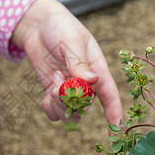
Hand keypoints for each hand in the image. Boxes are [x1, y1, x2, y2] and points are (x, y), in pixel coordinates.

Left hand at [12, 0, 122, 123]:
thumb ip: (79, 62)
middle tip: (58, 85)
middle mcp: (85, 84)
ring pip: (68, 114)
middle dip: (72, 104)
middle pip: (84, 109)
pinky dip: (48, 107)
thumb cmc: (61, 27)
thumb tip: (92, 81)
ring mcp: (67, 89)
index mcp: (97, 70)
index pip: (109, 95)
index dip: (114, 113)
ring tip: (53, 82)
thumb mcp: (72, 41)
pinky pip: (52, 111)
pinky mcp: (52, 91)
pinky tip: (47, 91)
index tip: (116, 129)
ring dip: (58, 105)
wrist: (38, 25)